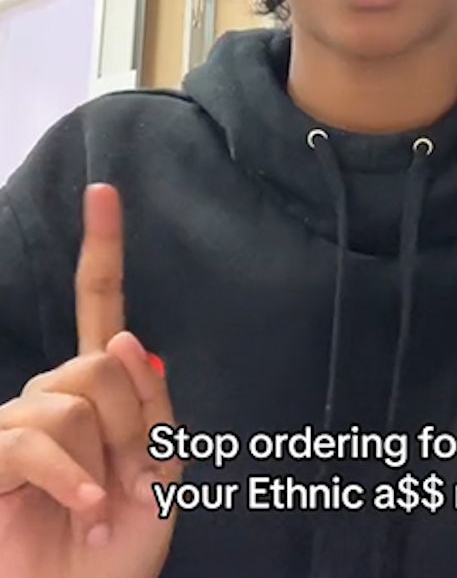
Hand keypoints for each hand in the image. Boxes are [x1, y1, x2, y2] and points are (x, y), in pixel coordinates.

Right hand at [0, 185, 179, 577]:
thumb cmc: (119, 546)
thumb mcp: (164, 474)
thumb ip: (153, 406)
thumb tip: (124, 339)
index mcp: (97, 394)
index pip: (100, 309)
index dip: (103, 250)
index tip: (105, 191)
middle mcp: (49, 398)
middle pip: (103, 364)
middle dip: (133, 425)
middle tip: (129, 481)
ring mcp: (12, 427)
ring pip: (73, 400)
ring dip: (105, 460)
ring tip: (101, 505)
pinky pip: (34, 439)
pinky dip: (74, 478)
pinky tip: (87, 507)